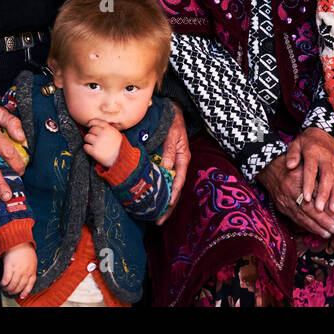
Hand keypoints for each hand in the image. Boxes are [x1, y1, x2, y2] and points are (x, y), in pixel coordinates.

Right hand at [1, 245, 36, 298]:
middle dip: (14, 291)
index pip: (30, 285)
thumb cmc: (25, 249)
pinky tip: (2, 283)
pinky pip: (6, 280)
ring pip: (12, 285)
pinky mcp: (9, 268)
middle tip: (10, 292)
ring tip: (5, 288)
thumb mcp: (32, 260)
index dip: (25, 292)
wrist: (19, 241)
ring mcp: (17, 270)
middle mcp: (25, 272)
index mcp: (32, 270)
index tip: (22, 295)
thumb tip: (27, 276)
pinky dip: (3, 283)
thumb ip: (30, 269)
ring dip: (8, 288)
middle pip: (20, 286)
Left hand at [83, 118, 122, 167]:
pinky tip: (91, 149)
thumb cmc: (119, 146)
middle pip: (91, 130)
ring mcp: (98, 142)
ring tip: (92, 143)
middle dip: (91, 133)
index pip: (96, 121)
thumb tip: (99, 124)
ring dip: (88, 140)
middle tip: (93, 138)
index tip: (89, 126)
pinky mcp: (94, 151)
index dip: (91, 123)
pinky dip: (87, 148)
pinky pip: (85, 146)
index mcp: (108, 129)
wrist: (120, 158)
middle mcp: (103, 134)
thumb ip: (109, 128)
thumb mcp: (117, 134)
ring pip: (87, 137)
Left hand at [156, 107, 189, 223]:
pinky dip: (157, 191)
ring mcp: (172, 165)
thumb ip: (170, 149)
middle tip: (158, 222)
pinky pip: (162, 180)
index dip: (174, 193)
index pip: (179, 179)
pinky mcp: (164, 164)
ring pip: (168, 188)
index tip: (168, 205)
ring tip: (154, 218)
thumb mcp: (173, 134)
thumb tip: (166, 167)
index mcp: (183, 158)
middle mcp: (178, 164)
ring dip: (162, 203)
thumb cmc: (174, 122)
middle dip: (168, 207)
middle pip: (175, 190)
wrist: (172, 112)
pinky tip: (150, 200)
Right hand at [257, 129, 333, 237]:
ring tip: (327, 234)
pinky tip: (315, 230)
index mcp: (295, 180)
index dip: (324, 209)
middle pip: (307, 210)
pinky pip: (294, 219)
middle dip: (322, 222)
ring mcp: (283, 201)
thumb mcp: (306, 166)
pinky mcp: (281, 207)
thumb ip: (317, 181)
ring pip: (300, 217)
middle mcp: (288, 192)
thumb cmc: (294, 164)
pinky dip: (306, 226)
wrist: (270, 166)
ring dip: (314, 227)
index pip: (312, 198)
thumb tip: (332, 200)